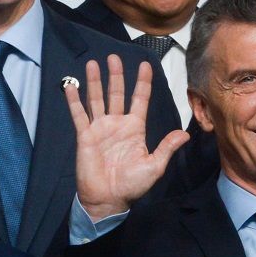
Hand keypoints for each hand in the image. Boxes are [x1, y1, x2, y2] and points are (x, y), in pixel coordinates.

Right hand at [67, 55, 188, 220]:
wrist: (108, 199)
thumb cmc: (132, 185)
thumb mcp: (154, 166)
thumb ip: (167, 147)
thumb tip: (185, 134)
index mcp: (135, 128)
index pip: (139, 99)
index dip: (142, 82)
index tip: (146, 65)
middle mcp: (117, 124)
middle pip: (117, 94)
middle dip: (116, 75)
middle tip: (114, 57)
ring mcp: (100, 128)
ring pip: (97, 99)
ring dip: (95, 82)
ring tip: (94, 63)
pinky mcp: (85, 136)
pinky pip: (79, 114)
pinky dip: (74, 100)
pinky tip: (70, 85)